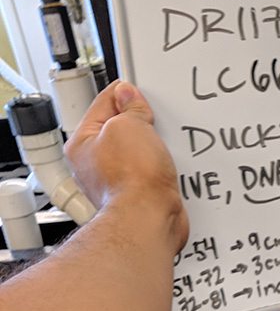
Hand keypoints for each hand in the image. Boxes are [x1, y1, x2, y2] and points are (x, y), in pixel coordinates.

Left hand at [65, 81, 187, 253]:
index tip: (141, 91)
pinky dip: (161, 165)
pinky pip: (151, 169)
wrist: (149, 219)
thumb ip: (130, 107)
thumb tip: (129, 96)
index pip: (103, 103)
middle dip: (141, 123)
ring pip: (139, 149)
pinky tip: (167, 167)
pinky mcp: (137, 192)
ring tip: (159, 150)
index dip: (125, 93)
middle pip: (122, 128)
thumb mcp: (131, 125)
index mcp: (82, 143)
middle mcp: (94, 163)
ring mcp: (116, 179)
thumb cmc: (132, 180)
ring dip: (154, 146)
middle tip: (151, 124)